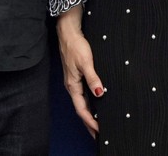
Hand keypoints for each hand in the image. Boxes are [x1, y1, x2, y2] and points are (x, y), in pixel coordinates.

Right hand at [57, 13, 102, 136]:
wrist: (68, 33)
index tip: (98, 130)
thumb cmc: (75, 46)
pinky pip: (83, 94)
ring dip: (89, 113)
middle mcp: (72, 86)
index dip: (90, 121)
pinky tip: (95, 104)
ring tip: (97, 124)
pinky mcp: (76, 76)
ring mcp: (74, 82)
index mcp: (72, 85)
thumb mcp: (86, 62)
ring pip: (82, 102)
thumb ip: (93, 77)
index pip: (81, 109)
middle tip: (97, 134)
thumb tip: (99, 92)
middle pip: (81, 109)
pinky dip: (89, 103)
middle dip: (89, 122)